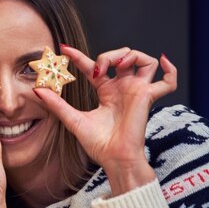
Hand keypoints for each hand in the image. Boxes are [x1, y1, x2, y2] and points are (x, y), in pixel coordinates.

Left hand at [36, 46, 176, 194]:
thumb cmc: (98, 144)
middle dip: (108, 55)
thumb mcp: (73, 120)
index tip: (63, 49)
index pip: (93, 67)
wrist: (113, 158)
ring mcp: (137, 91)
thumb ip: (57, 104)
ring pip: (144, 61)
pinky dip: (170, 69)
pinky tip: (162, 60)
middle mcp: (123, 88)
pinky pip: (169, 81)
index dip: (79, 56)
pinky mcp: (148, 97)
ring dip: (131, 55)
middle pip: (122, 57)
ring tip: (117, 66)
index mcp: (106, 92)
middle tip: (97, 69)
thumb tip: (37, 90)